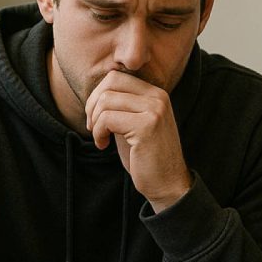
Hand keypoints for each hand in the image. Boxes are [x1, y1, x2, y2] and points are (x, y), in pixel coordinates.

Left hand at [85, 70, 191, 210]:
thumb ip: (121, 106)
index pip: (116, 77)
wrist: (168, 184)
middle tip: (93, 127)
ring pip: (106, 101)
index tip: (96, 118)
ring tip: (101, 139)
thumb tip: (95, 93)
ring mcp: (154, 110)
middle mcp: (158, 97)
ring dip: (95, 122)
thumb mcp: (132, 124)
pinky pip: (107, 119)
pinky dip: (99, 133)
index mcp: (155, 94)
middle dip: (93, 104)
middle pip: (110, 81)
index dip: (98, 95)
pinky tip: (104, 145)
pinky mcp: (147, 125)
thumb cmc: (145, 157)